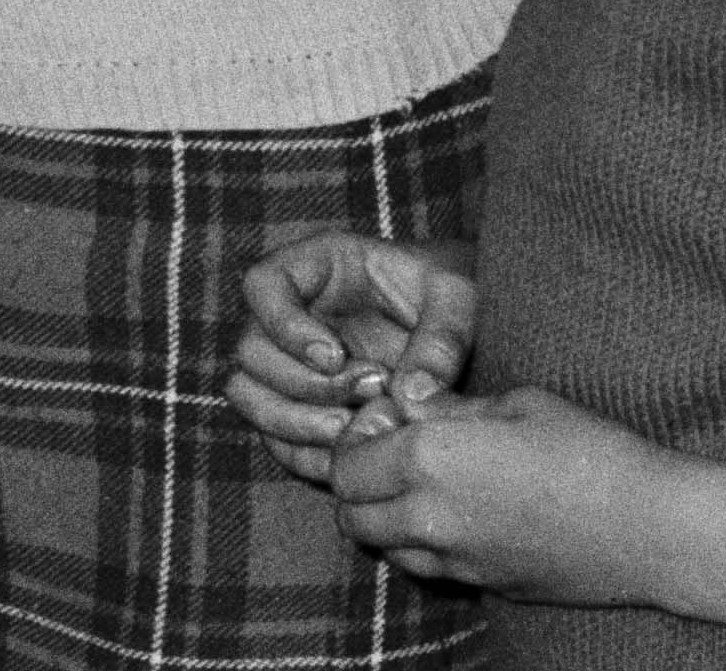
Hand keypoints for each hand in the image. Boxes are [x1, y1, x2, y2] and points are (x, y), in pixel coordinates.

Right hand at [231, 233, 478, 482]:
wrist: (476, 328)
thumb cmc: (456, 296)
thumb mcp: (460, 298)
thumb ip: (441, 338)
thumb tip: (410, 394)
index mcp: (315, 268)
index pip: (262, 285)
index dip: (284, 324)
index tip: (334, 356)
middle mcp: (290, 314)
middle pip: (251, 350)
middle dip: (305, 383)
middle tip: (370, 393)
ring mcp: (290, 362)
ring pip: (248, 395)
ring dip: (293, 421)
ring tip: (353, 430)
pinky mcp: (302, 406)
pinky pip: (275, 436)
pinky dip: (304, 453)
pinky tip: (350, 457)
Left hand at [332, 388, 725, 615]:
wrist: (656, 529)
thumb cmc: (592, 451)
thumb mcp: (514, 403)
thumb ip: (445, 405)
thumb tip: (405, 400)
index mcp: (427, 460)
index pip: (344, 464)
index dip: (357, 440)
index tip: (390, 423)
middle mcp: (430, 517)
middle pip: (351, 515)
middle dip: (359, 486)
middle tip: (396, 460)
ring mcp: (459, 561)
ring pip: (385, 549)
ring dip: (388, 521)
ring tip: (428, 491)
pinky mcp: (488, 586)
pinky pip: (430, 570)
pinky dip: (426, 549)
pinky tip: (464, 521)